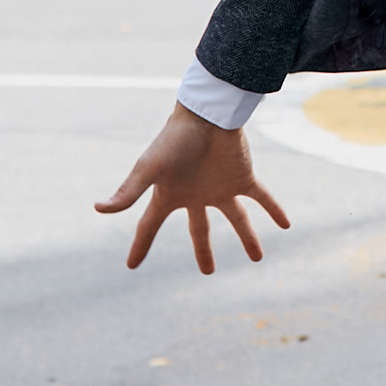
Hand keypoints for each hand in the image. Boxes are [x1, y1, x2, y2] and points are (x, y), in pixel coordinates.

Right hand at [96, 105, 291, 274]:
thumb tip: (98, 209)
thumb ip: (128, 192)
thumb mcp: (148, 169)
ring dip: (248, 237)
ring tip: (258, 258)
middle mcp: (196, 195)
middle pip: (199, 230)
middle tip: (208, 272)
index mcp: (169, 195)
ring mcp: (221, 187)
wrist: (206, 113)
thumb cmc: (174, 139)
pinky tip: (287, 225)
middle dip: (203, 250)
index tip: (132, 266)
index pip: (149, 227)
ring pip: (237, 218)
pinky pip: (262, 197)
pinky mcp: (242, 177)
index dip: (140, 246)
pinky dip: (275, 210)